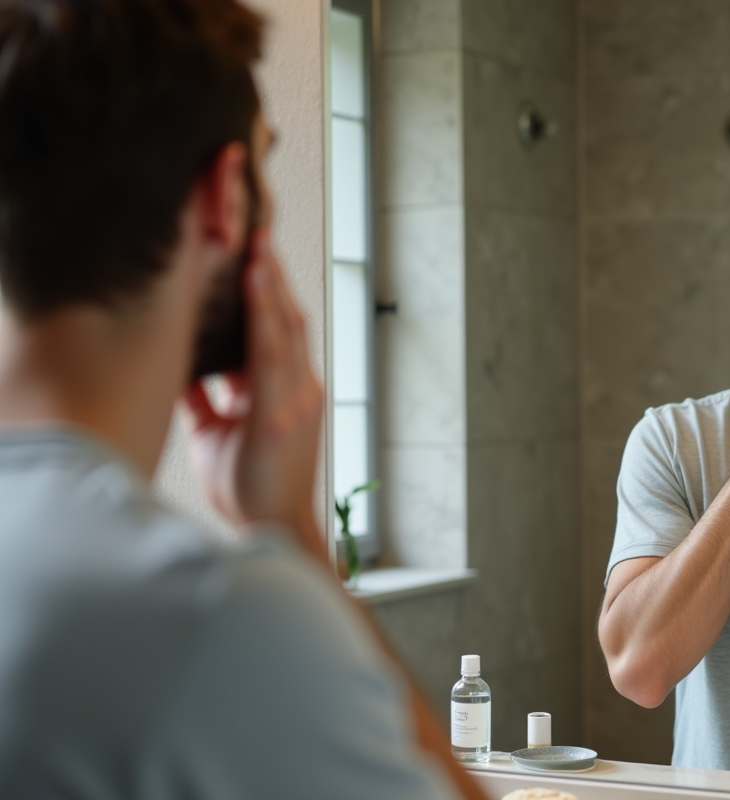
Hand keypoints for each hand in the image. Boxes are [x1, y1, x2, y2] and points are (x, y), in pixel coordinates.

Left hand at [181, 233, 324, 552]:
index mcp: (287, 393)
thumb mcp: (219, 432)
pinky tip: (255, 286)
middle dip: (272, 277)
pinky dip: (264, 316)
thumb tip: (181, 365)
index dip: (268, 293)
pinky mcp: (280, 415)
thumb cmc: (248, 487)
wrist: (270, 530)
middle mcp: (299, 390)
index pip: (278, 331)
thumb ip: (206, 396)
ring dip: (269, 285)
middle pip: (287, 320)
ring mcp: (294, 400)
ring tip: (256, 247)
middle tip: (256, 233)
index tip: (253, 256)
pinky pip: (272, 354)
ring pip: (283, 329)